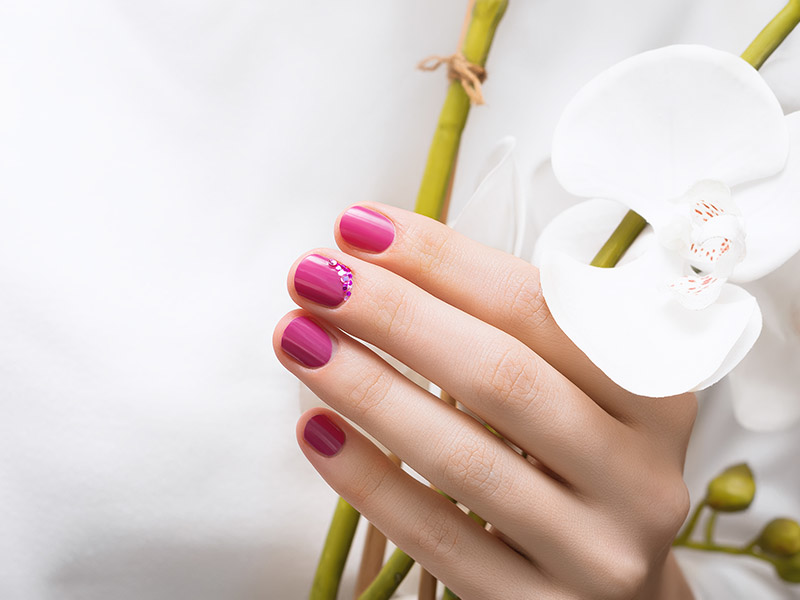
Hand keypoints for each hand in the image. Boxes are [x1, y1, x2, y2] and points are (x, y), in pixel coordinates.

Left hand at [274, 204, 696, 598]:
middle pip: (502, 377)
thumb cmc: (577, 461)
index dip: (444, 261)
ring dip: (366, 387)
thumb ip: (518, 332)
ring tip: (296, 336)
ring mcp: (596, 551)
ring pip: (464, 457)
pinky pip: (439, 539)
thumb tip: (393, 262)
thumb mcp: (579, 389)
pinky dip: (370, 479)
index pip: (539, 308)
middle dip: (395, 315)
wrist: (613, 588)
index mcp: (656, 393)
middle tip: (313, 275)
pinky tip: (314, 429)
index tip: (361, 227)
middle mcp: (640, 474)